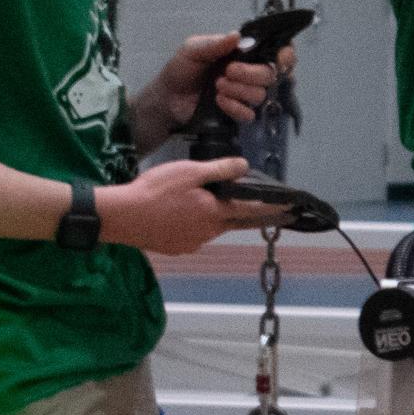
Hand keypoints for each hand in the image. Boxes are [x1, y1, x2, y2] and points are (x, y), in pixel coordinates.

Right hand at [97, 156, 264, 255]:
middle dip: (256, 218)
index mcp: (215, 213)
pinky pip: (196, 235)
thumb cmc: (155, 191)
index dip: (273, 208)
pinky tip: (188, 217)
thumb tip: (245, 166)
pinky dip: (200, 225)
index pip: (252, 210)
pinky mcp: (177, 248)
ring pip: (215, 229)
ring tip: (219, 206)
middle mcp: (209, 232)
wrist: (122, 217)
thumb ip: (219, 170)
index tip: (291, 208)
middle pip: (237, 223)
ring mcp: (192, 243)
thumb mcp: (189, 172)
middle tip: (276, 214)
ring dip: (222, 219)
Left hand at [145, 32, 280, 139]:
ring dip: (239, 90)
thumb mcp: (193, 49)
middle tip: (228, 71)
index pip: (277, 51)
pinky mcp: (239, 113)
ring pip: (261, 94)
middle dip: (252, 73)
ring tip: (218, 87)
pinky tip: (219, 102)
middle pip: (271, 74)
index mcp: (244, 53)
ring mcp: (245, 94)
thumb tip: (238, 36)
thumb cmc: (181, 69)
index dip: (285, 55)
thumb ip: (215, 43)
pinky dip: (235, 107)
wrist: (167, 98)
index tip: (278, 59)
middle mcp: (250, 72)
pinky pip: (250, 113)